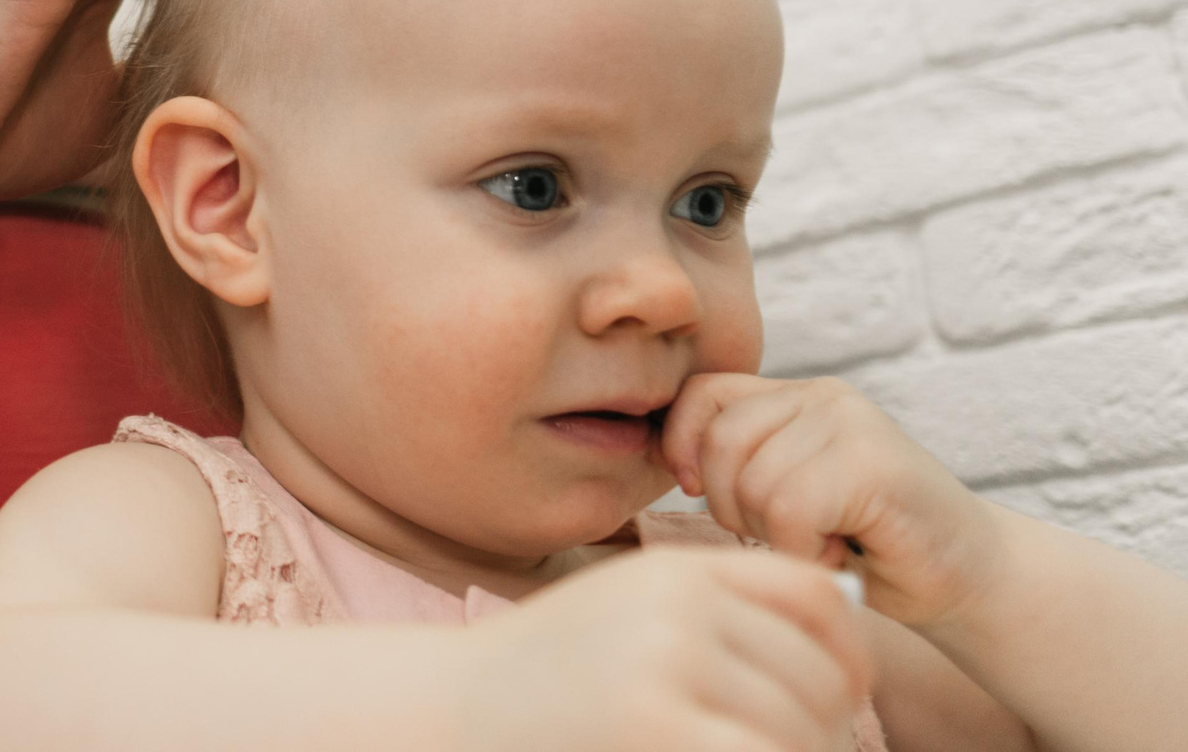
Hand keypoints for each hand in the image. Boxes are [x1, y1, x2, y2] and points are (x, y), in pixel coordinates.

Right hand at [459, 547, 871, 751]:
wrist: (455, 711)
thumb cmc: (549, 674)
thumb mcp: (631, 610)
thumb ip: (720, 608)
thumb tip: (844, 622)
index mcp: (676, 572)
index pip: (815, 594)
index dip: (850, 649)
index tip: (842, 692)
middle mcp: (679, 610)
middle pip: (821, 674)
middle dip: (827, 727)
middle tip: (791, 748)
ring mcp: (669, 672)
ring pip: (802, 731)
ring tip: (747, 751)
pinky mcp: (660, 732)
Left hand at [664, 374, 1009, 631]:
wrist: (969, 577)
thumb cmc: (866, 545)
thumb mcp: (787, 492)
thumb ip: (740, 464)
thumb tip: (656, 458)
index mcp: (792, 397)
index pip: (699, 393)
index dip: (680, 443)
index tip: (694, 490)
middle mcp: (821, 396)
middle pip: (719, 442)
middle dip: (734, 506)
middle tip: (785, 533)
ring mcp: (850, 423)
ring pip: (754, 481)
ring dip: (778, 533)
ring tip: (822, 541)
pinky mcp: (873, 461)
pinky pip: (791, 507)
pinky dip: (805, 548)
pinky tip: (841, 553)